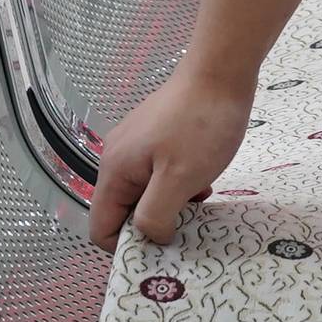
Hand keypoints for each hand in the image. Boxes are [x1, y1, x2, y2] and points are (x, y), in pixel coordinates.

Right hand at [86, 64, 255, 248]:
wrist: (221, 70)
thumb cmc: (200, 125)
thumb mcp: (179, 179)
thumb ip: (154, 216)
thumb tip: (149, 238)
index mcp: (115, 171)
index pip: (101, 229)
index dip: (127, 247)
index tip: (161, 250)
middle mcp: (117, 158)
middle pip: (123, 211)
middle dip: (153, 223)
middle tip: (188, 224)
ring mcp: (136, 144)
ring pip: (145, 193)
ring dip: (170, 204)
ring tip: (199, 197)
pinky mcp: (156, 135)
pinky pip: (158, 174)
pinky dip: (178, 184)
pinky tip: (202, 178)